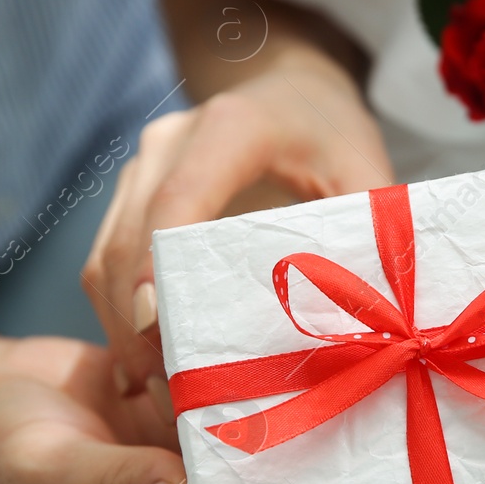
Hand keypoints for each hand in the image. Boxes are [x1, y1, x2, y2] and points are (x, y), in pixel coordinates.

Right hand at [85, 48, 393, 397]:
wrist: (290, 89)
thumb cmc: (333, 133)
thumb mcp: (366, 173)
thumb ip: (370, 238)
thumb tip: (379, 326)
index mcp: (233, 127)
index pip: (180, 198)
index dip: (161, 263)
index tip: (159, 326)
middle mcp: (171, 140)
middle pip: (130, 238)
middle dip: (139, 321)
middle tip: (170, 393)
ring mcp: (142, 166)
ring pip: (105, 256)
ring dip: (122, 329)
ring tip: (160, 394)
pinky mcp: (130, 193)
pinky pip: (106, 261)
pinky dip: (119, 317)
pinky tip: (146, 368)